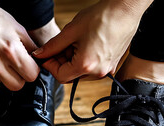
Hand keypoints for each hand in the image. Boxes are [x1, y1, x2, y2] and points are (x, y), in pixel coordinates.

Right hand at [0, 0, 39, 90]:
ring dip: (3, 74)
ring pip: (0, 82)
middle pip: (17, 85)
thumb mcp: (16, 27)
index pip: (31, 75)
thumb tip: (39, 59)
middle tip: (16, 64)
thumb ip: (29, 46)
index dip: (32, 69)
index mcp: (10, 50)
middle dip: (20, 76)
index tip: (29, 64)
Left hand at [33, 0, 151, 82]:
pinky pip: (92, 69)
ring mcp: (106, 70)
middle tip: (61, 46)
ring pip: (80, 73)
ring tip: (75, 42)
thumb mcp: (71, 31)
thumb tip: (39, 55)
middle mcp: (97, 73)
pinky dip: (84, 60)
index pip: (60, 76)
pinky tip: (85, 44)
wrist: (124, 11)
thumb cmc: (101, 17)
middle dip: (61, 63)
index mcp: (86, 65)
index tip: (46, 55)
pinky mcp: (111, 66)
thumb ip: (52, 46)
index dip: (50, 65)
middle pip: (70, 76)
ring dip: (72, 61)